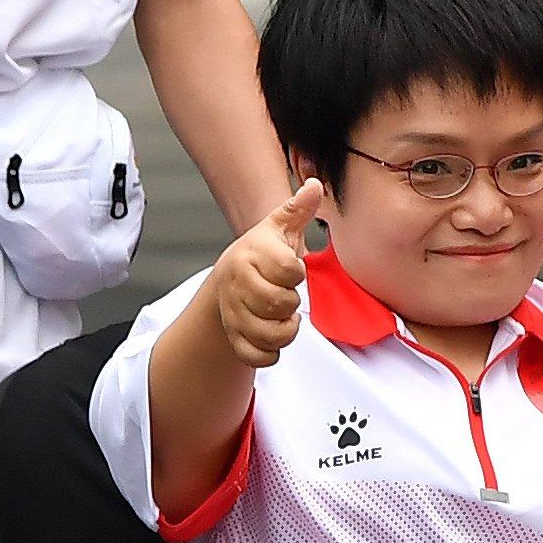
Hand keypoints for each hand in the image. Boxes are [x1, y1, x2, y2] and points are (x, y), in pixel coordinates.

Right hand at [206, 179, 327, 371]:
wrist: (227, 279)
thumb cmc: (261, 253)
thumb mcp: (279, 227)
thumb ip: (298, 209)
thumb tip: (315, 185)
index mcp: (251, 255)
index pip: (290, 270)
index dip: (298, 272)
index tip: (291, 269)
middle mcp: (237, 285)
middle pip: (280, 304)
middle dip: (292, 301)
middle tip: (286, 294)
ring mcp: (233, 313)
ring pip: (271, 334)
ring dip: (287, 330)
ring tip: (284, 317)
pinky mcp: (234, 337)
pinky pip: (257, 357)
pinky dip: (271, 354)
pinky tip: (273, 338)